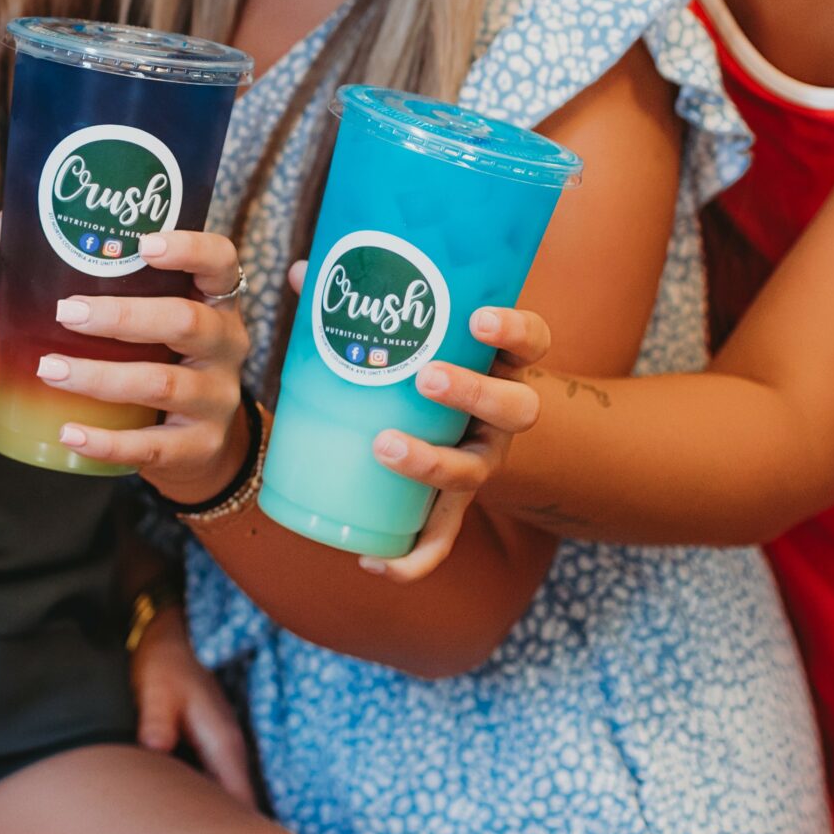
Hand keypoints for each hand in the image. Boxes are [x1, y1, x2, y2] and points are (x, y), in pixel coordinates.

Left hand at [39, 231, 250, 501]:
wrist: (199, 437)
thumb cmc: (156, 352)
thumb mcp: (147, 310)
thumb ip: (93, 271)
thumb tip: (9, 227)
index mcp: (214, 299)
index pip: (221, 260)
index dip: (190, 249)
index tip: (144, 245)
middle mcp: (226, 344)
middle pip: (187, 322)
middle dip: (122, 317)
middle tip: (65, 312)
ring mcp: (218, 397)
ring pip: (163, 384)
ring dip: (101, 378)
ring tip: (49, 370)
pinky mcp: (201, 445)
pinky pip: (153, 446)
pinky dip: (107, 442)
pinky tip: (69, 432)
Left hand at [130, 599, 254, 806]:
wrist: (169, 636)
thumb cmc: (163, 663)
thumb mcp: (156, 688)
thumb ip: (157, 719)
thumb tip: (155, 747)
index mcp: (224, 743)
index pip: (243, 804)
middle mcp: (232, 751)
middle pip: (242, 809)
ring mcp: (224, 750)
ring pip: (230, 798)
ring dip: (219, 822)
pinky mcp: (211, 748)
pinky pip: (217, 785)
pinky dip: (208, 804)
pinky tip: (186, 820)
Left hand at [286, 263, 552, 580]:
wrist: (451, 421)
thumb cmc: (420, 362)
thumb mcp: (406, 332)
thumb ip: (357, 299)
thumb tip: (301, 271)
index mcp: (499, 364)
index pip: (532, 341)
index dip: (515, 329)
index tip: (480, 317)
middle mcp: (500, 416)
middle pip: (514, 409)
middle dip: (473, 393)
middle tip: (427, 377)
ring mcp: (481, 461)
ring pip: (474, 472)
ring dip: (432, 464)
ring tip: (384, 447)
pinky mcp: (452, 504)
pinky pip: (440, 537)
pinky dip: (413, 557)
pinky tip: (374, 562)